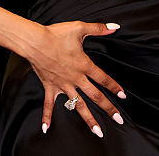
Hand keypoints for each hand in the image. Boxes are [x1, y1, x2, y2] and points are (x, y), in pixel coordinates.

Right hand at [28, 20, 125, 137]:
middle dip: (108, 108)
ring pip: (78, 105)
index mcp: (84, 65)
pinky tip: (47, 128)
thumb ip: (99, 28)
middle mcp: (75, 78)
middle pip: (95, 96)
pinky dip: (47, 116)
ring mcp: (63, 85)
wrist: (35, 41)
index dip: (114, 87)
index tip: (123, 96)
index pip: (103, 79)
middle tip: (118, 119)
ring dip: (89, 119)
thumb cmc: (56, 34)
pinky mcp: (50, 87)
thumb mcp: (80, 28)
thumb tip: (115, 27)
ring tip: (98, 131)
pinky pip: (49, 105)